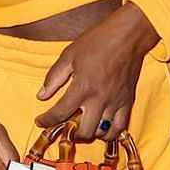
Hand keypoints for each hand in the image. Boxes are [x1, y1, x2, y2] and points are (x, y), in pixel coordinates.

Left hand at [34, 2, 160, 142]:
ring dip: (90, 133)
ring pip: (101, 132)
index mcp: (83, 87)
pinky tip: (102, 128)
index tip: (40, 122)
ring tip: (83, 125)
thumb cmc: (98, 41)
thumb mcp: (69, 54)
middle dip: (70, 133)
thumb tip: (41, 95)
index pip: (60, 114)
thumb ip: (54, 77)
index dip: (46, 121)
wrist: (129, 36)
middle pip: (83, 131)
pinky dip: (110, 132)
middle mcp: (99, 99)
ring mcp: (115, 102)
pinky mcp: (128, 102)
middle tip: (65, 126)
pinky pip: (120, 127)